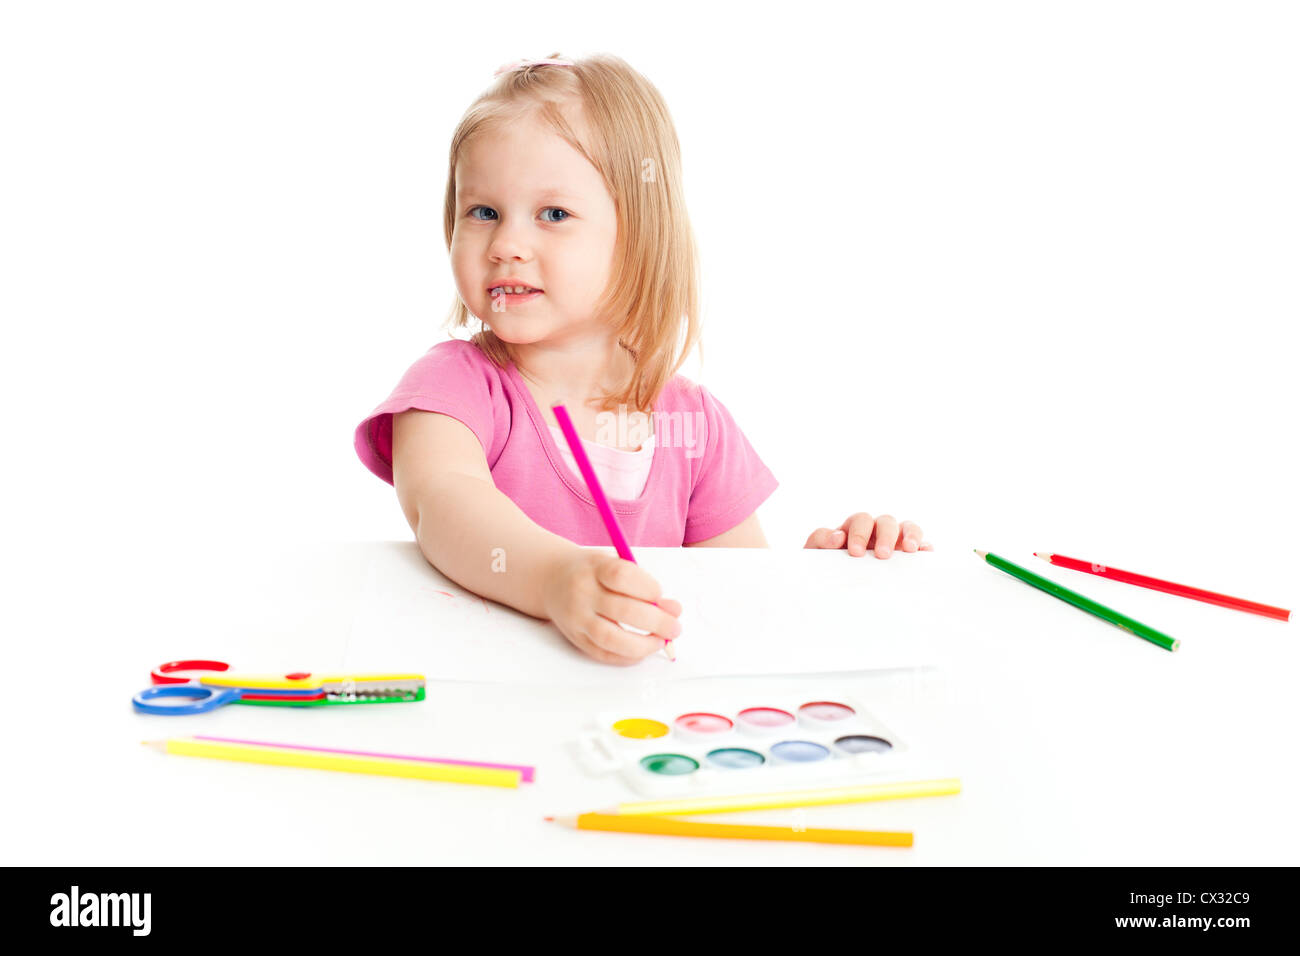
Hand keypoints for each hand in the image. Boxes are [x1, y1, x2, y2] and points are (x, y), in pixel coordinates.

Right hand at [541, 548, 682, 664]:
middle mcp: (583, 593)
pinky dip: (627, 656)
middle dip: (656, 622)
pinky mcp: (576, 638)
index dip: (648, 588)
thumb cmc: (593, 572)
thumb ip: (644, 584)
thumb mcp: (615, 564)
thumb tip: (673, 610)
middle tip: (674, 627)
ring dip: (642, 645)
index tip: (660, 595)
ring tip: (661, 642)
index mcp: (595, 568)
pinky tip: (642, 651)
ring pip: (610, 638)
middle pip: (622, 610)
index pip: (622, 577)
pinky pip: (603, 653)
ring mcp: (577, 618)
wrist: (552, 579)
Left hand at [804, 512, 932, 558]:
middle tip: (882, 555)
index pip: (860, 521)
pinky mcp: (907, 553)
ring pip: (906, 527)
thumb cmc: (826, 566)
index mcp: (854, 528)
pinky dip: (924, 545)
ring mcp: (894, 540)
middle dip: (885, 536)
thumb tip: (837, 537)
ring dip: (909, 535)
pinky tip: (925, 552)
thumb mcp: (816, 553)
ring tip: (908, 550)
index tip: (855, 553)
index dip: (859, 533)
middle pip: (886, 521)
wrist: (834, 586)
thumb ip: (820, 541)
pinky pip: (921, 544)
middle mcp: (876, 530)